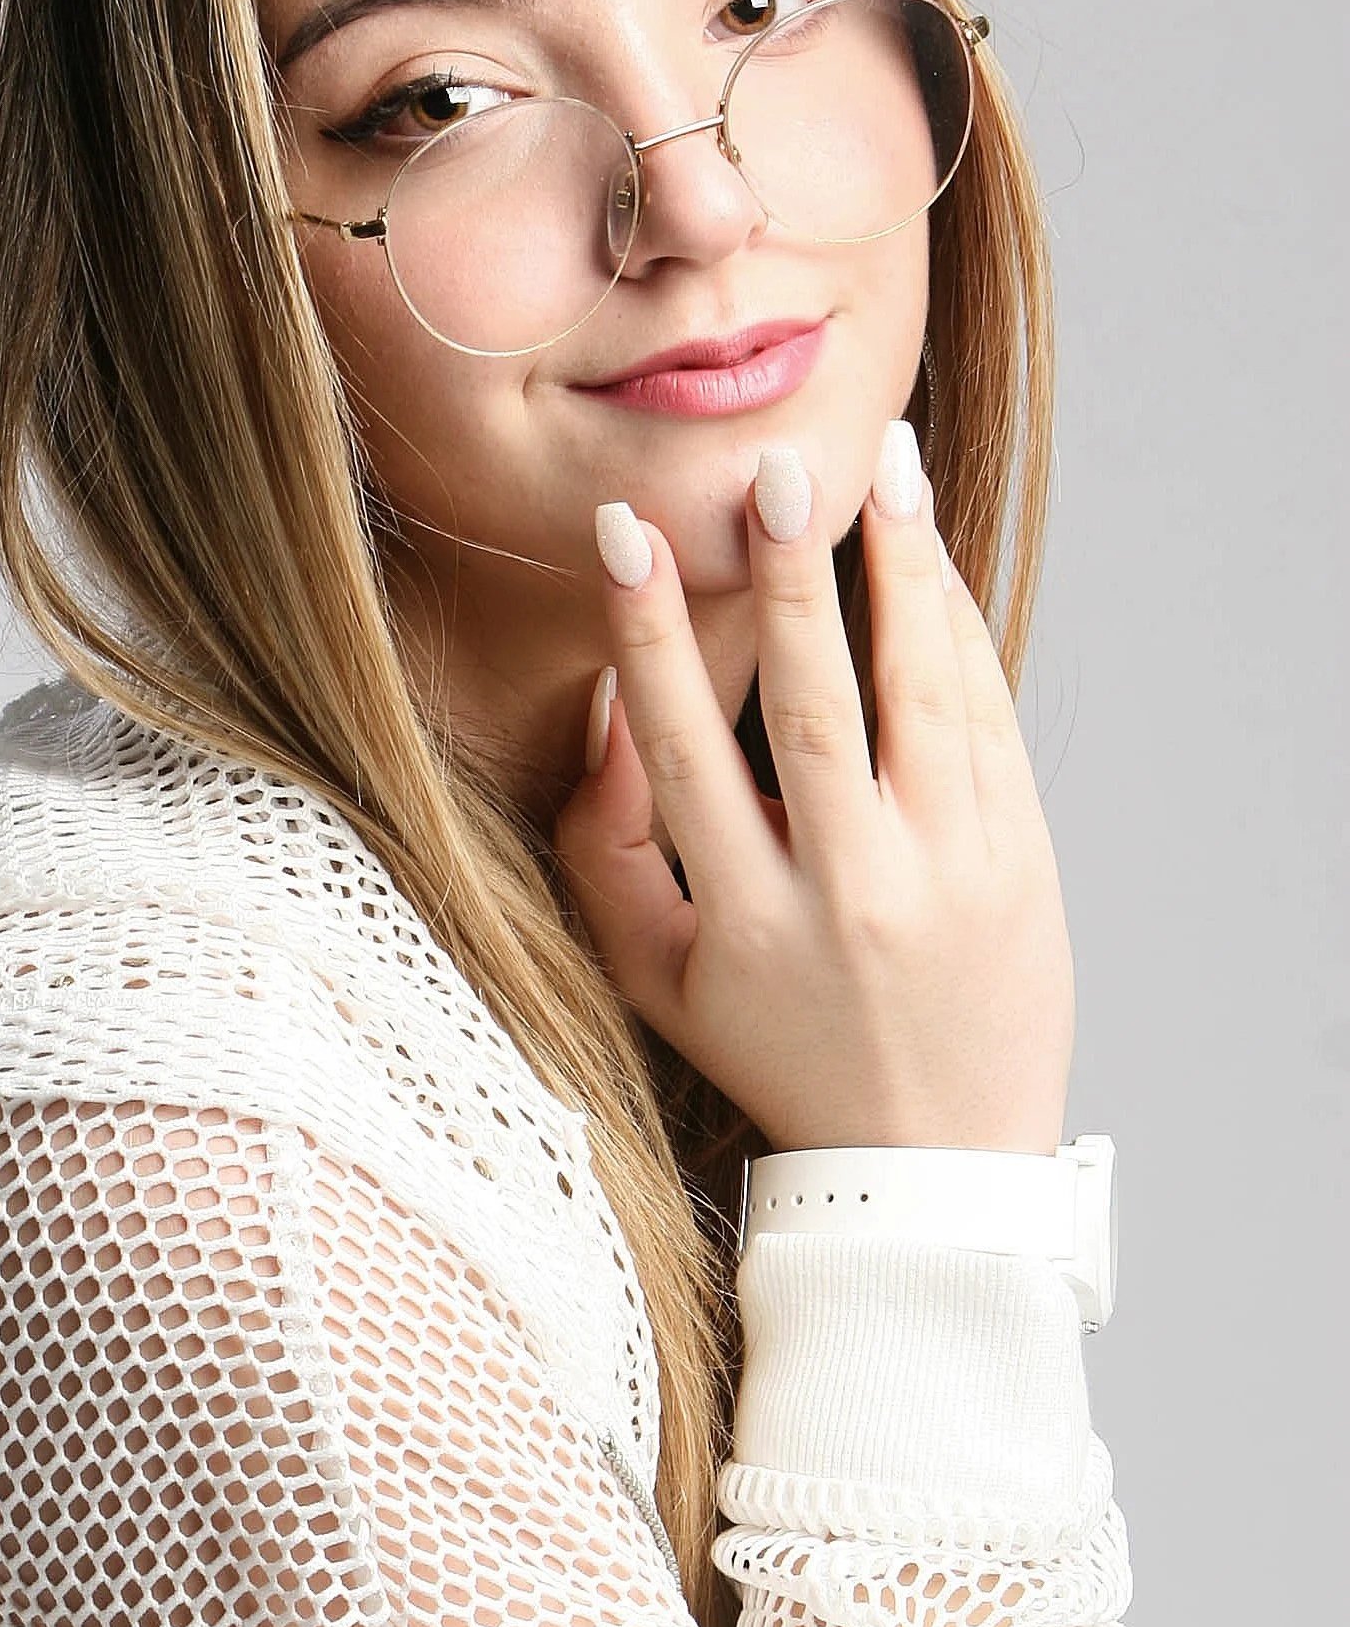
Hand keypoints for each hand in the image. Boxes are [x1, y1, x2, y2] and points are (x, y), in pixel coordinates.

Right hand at [551, 426, 1073, 1154]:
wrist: (935, 1159)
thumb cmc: (777, 1052)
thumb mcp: (657, 977)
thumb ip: (608, 850)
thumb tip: (605, 708)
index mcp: (748, 921)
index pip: (686, 752)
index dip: (649, 636)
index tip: (627, 536)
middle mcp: (852, 892)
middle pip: (818, 706)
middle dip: (791, 579)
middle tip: (775, 471)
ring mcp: (950, 872)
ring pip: (923, 695)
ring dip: (902, 570)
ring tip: (883, 467)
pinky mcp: (1022, 859)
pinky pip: (985, 720)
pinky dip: (958, 631)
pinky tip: (930, 559)